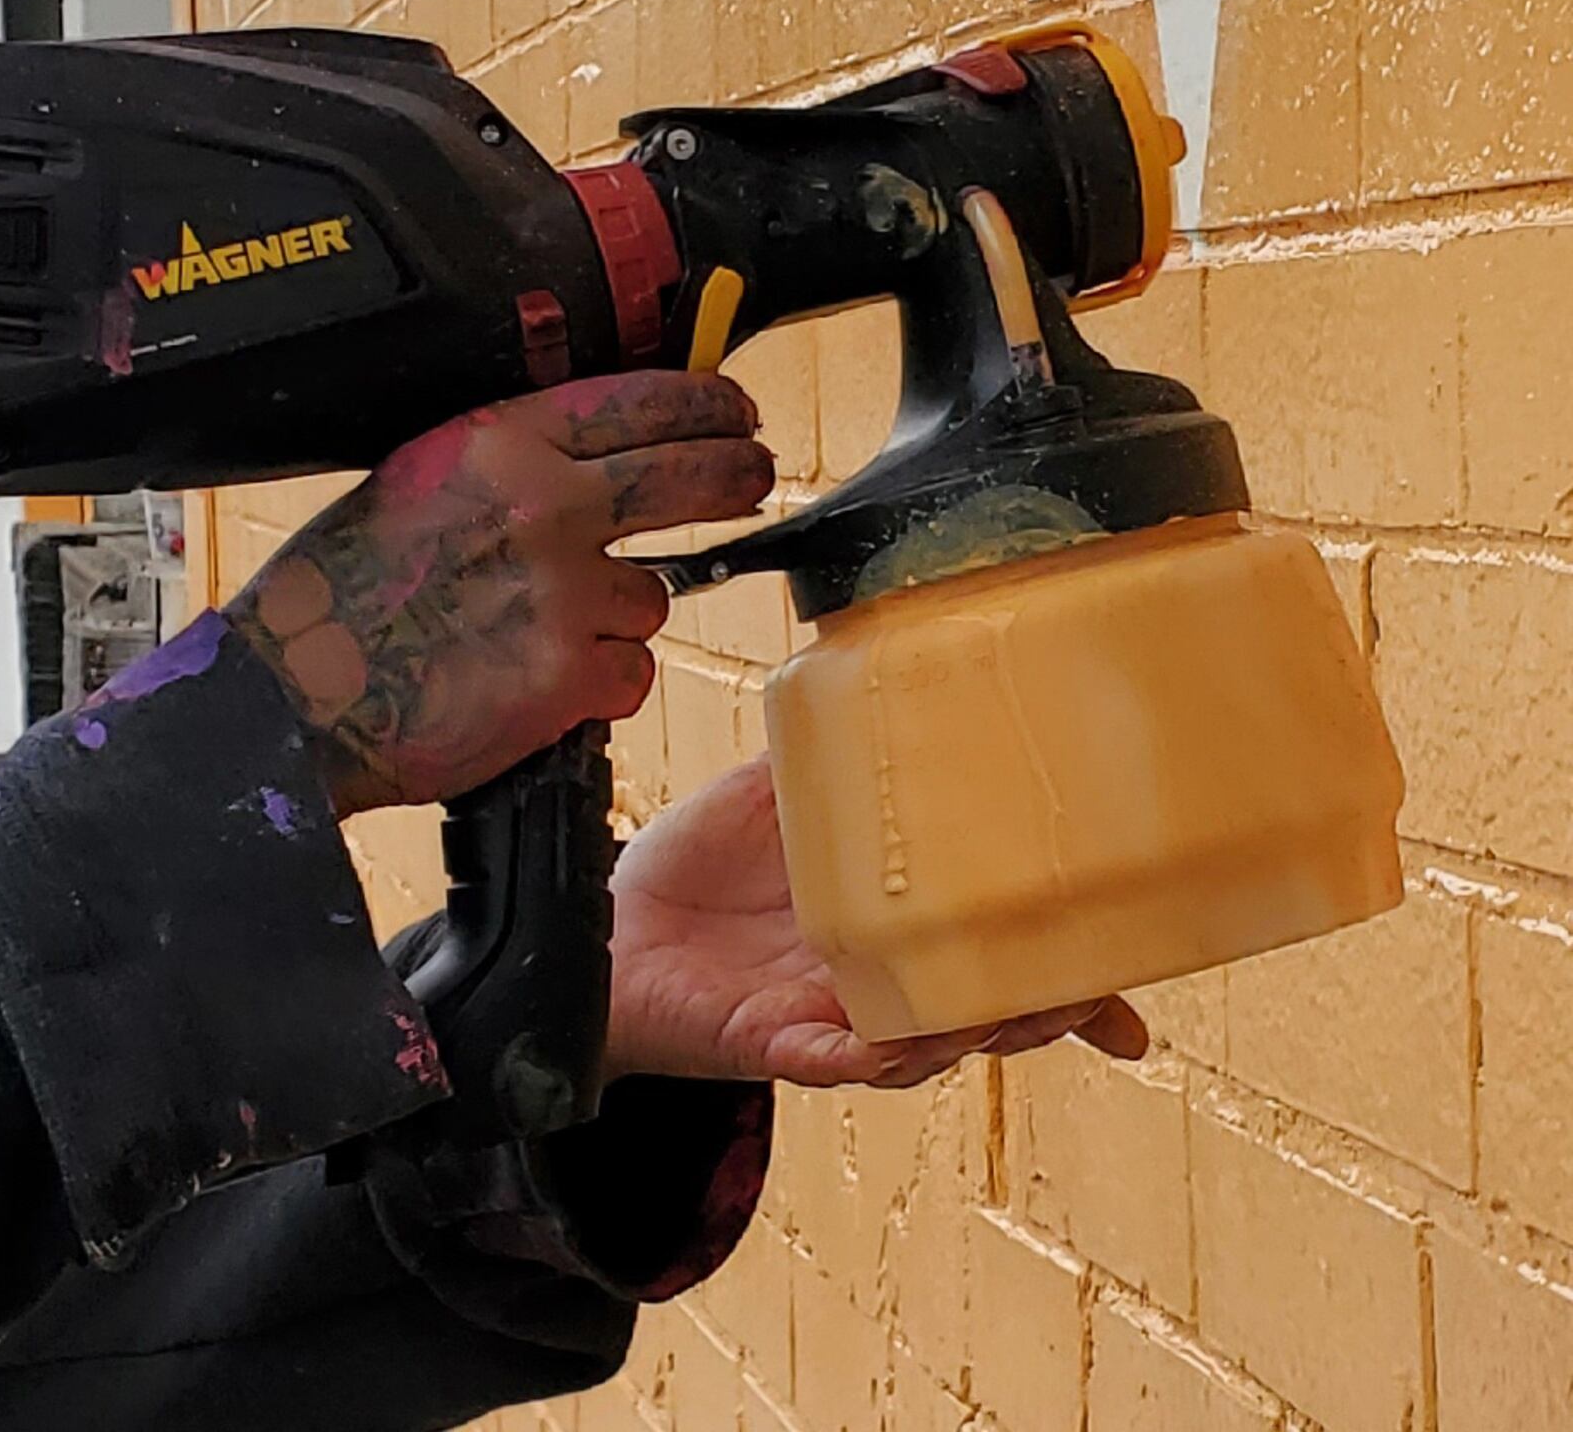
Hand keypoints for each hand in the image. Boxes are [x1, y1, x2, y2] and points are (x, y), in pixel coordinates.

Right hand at [228, 372, 774, 811]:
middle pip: (695, 476)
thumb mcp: (412, 482)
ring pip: (651, 595)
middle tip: (750, 479)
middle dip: (737, 475)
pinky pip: (629, 671)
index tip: (734, 411)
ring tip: (530, 633)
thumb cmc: (330, 598)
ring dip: (614, 615)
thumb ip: (503, 462)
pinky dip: (595, 683)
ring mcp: (568, 593)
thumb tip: (589, 457)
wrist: (296, 699)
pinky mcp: (575, 675)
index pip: (641, 399)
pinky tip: (529, 682)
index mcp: (495, 443)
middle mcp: (544, 505)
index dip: (708, 404)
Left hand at [605, 756, 1150, 1084]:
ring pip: (925, 1049)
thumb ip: (833, 755)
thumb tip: (883, 677)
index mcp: (893, 932)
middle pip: (989, 1017)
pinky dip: (867, 1058)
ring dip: (973, 1034)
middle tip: (1090, 994)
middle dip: (1049, 1012)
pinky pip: (830, 1064)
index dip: (1077, 986)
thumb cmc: (695, 872)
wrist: (606, 929)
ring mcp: (829, 1024)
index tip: (1134, 995)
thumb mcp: (773, 798)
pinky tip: (896, 1043)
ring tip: (1013, 1012)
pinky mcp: (770, 1044)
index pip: (1003, 963)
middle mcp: (876, 989)